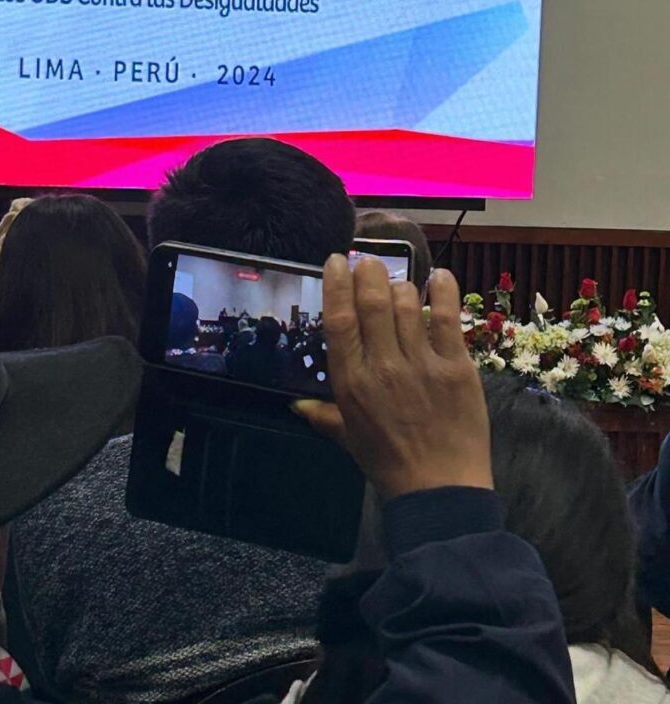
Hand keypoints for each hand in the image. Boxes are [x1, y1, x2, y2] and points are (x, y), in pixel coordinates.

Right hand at [294, 256, 491, 499]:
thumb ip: (321, 414)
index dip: (337, 284)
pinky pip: (447, 318)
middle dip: (369, 271)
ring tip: (398, 282)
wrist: (440, 490)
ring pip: (407, 304)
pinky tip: (440, 277)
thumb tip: (294, 404)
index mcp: (351, 381)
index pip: (339, 319)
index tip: (337, 261)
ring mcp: (421, 364)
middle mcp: (382, 366)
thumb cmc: (388, 462)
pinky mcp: (456, 367)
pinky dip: (443, 292)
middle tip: (368, 260)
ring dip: (400, 284)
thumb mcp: (347, 437)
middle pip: (373, 302)